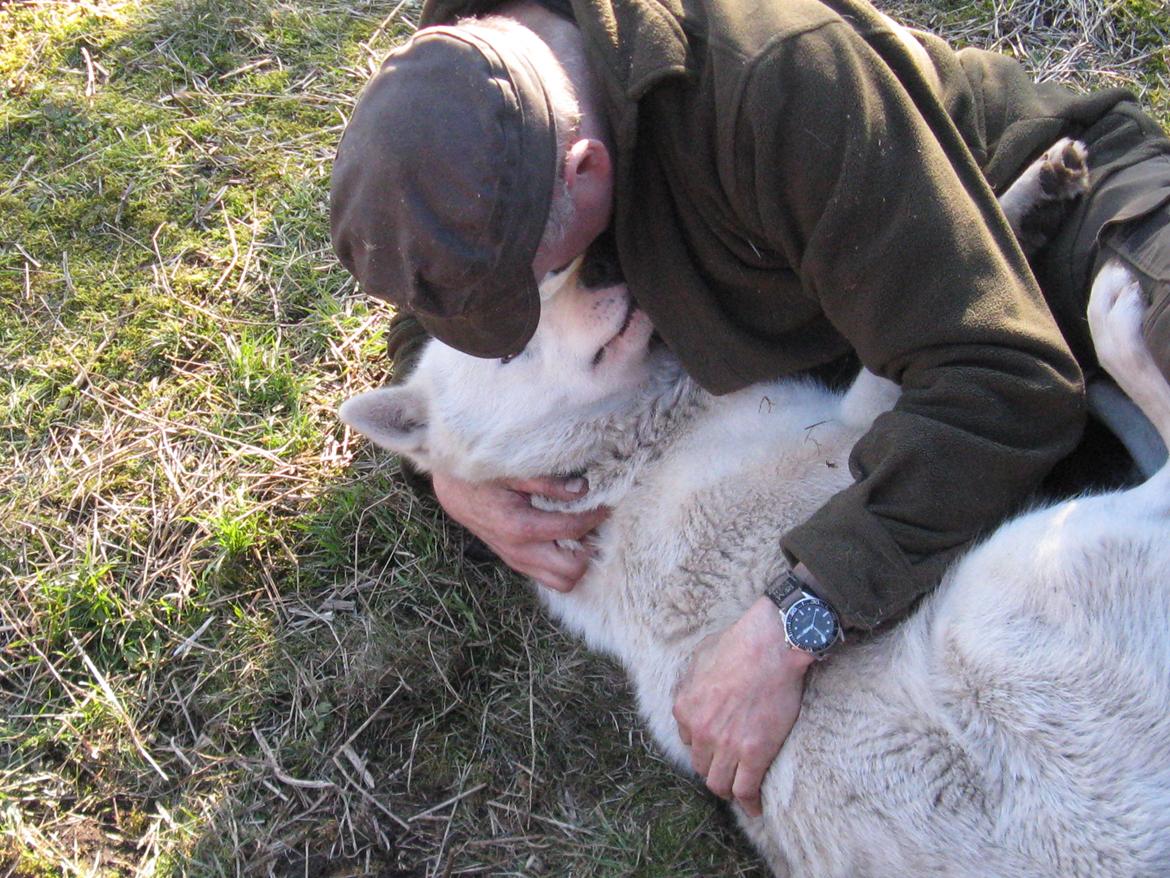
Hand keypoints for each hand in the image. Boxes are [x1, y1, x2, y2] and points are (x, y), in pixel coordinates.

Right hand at [432, 471, 609, 591]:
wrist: (454, 491)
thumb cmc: (484, 477)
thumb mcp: (515, 472)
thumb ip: (550, 482)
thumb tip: (584, 489)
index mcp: (520, 527)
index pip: (572, 529)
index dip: (595, 517)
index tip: (606, 504)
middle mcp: (520, 552)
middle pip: (572, 570)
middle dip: (589, 549)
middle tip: (595, 525)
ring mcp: (518, 561)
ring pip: (562, 582)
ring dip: (577, 562)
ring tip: (582, 536)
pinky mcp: (517, 563)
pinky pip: (548, 578)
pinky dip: (563, 566)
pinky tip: (566, 541)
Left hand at [673, 595, 812, 816]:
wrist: (772, 645)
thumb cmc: (739, 644)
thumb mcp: (699, 658)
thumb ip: (691, 682)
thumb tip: (694, 694)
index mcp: (685, 708)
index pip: (688, 742)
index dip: (703, 745)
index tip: (716, 747)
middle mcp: (700, 731)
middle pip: (702, 766)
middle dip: (713, 768)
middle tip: (728, 769)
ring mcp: (726, 745)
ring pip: (720, 784)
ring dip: (728, 789)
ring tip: (739, 791)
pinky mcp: (755, 753)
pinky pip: (746, 790)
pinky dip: (750, 803)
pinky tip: (755, 807)